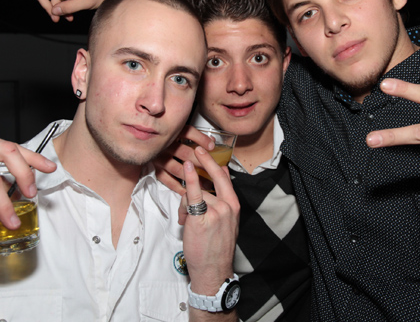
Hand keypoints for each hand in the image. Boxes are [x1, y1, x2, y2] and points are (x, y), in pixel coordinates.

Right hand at [153, 125, 215, 194]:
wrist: (143, 144)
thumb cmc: (167, 138)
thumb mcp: (180, 132)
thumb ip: (196, 137)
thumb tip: (212, 143)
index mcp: (172, 133)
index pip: (188, 133)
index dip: (201, 139)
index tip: (212, 147)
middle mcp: (165, 145)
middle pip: (185, 153)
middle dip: (201, 163)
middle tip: (213, 171)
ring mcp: (159, 158)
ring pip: (178, 169)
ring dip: (192, 178)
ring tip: (205, 184)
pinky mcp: (155, 168)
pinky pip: (166, 179)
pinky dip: (177, 186)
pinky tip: (187, 191)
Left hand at [181, 146, 238, 318]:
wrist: (213, 270)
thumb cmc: (216, 248)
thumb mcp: (225, 223)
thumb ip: (219, 204)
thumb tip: (207, 188)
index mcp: (234, 206)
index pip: (226, 179)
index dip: (217, 164)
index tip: (211, 153)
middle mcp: (228, 206)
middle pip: (214, 177)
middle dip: (207, 160)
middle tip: (198, 149)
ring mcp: (216, 211)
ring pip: (195, 193)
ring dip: (185, 204)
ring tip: (185, 220)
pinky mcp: (201, 217)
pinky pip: (194, 194)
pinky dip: (190, 180)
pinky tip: (189, 168)